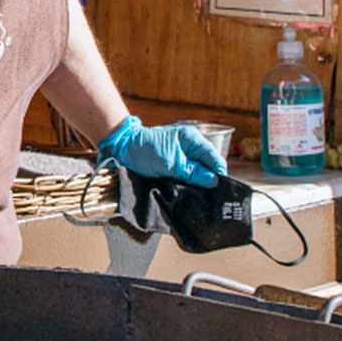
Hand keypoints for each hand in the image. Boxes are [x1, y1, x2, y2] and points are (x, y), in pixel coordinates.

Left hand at [95, 116, 227, 187]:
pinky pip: (187, 179)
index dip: (219, 174)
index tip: (220, 191)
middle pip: (208, 168)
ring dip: (197, 187)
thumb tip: (214, 181)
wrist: (121, 151)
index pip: (214, 158)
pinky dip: (188, 187)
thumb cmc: (145, 151)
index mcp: (193, 140)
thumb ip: (193, 172)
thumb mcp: (171, 163)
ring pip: (198, 176)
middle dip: (209, 182)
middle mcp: (190, 149)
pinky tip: (189, 196)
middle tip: (210, 200)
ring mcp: (183, 159)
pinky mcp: (175, 169)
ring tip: (200, 200)